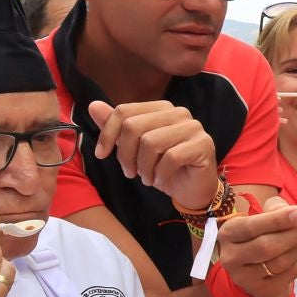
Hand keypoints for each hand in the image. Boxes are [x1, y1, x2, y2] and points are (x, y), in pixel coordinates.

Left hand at [87, 99, 220, 211]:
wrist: (192, 190)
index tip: (101, 155)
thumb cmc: (163, 168)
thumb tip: (93, 105)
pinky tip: (161, 180)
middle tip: (130, 172)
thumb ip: (117, 127)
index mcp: (161, 108)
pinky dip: (160, 174)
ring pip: (151, 142)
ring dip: (143, 167)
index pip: (125, 111)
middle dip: (125, 154)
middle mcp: (179, 113)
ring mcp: (193, 127)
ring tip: (147, 178)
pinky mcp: (203, 145)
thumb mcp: (134, 149)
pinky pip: (170, 158)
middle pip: (134, 126)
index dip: (107, 134)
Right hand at [217, 196, 296, 296]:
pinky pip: (290, 274)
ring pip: (280, 262)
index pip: (251, 226)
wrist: (256, 272)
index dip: (277, 220)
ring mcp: (245, 278)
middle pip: (266, 246)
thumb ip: (277, 208)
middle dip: (294, 235)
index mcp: (229, 233)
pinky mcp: (261, 291)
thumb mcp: (263, 217)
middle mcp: (231, 257)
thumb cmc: (261, 237)